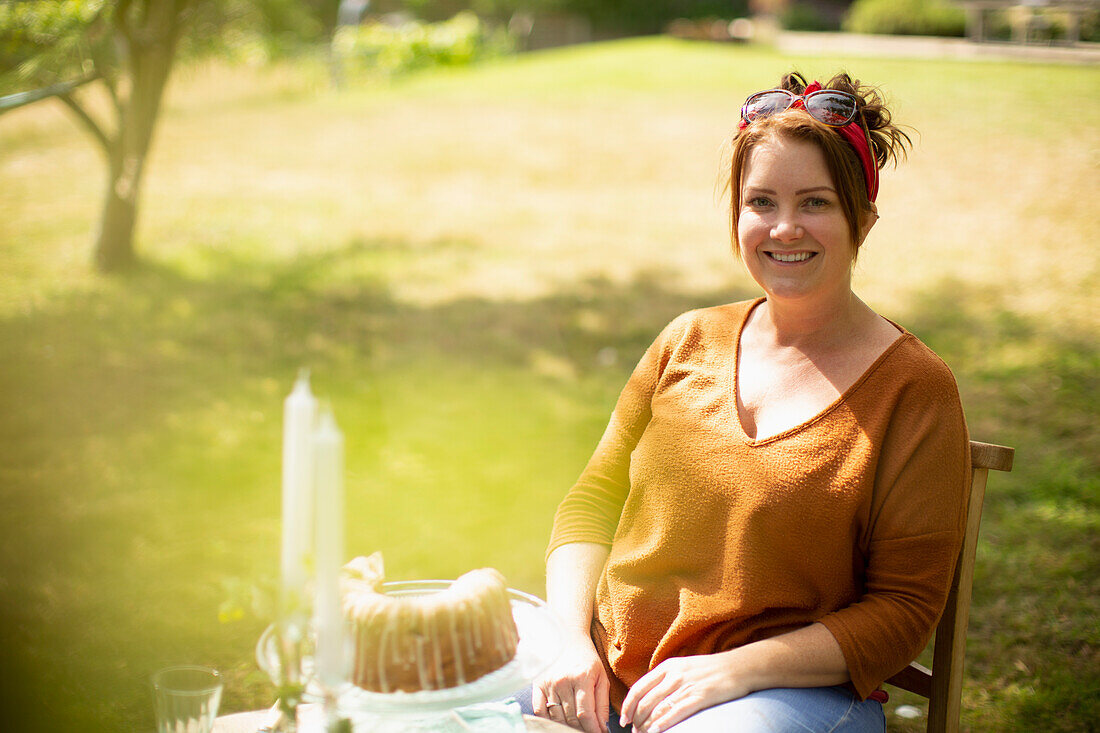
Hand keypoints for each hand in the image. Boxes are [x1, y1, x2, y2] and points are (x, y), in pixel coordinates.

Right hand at [533, 630, 609, 732]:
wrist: (567, 638)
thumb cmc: (587, 659)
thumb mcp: (601, 677)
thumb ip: (602, 703)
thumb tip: (602, 728)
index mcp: (582, 678)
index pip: (585, 714)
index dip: (593, 729)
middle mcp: (563, 681)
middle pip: (571, 718)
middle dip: (582, 729)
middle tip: (588, 729)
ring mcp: (548, 684)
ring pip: (557, 717)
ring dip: (568, 726)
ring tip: (577, 725)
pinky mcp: (538, 685)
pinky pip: (540, 711)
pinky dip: (549, 720)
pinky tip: (559, 720)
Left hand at [619, 653, 748, 732]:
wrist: (738, 667)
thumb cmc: (710, 670)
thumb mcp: (683, 667)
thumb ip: (666, 678)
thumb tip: (649, 695)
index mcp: (667, 666)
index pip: (639, 687)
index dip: (628, 705)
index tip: (624, 718)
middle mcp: (673, 675)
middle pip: (645, 701)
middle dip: (636, 719)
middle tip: (634, 731)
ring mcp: (686, 685)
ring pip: (657, 708)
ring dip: (647, 725)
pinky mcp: (699, 696)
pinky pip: (675, 712)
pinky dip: (662, 724)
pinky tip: (655, 732)